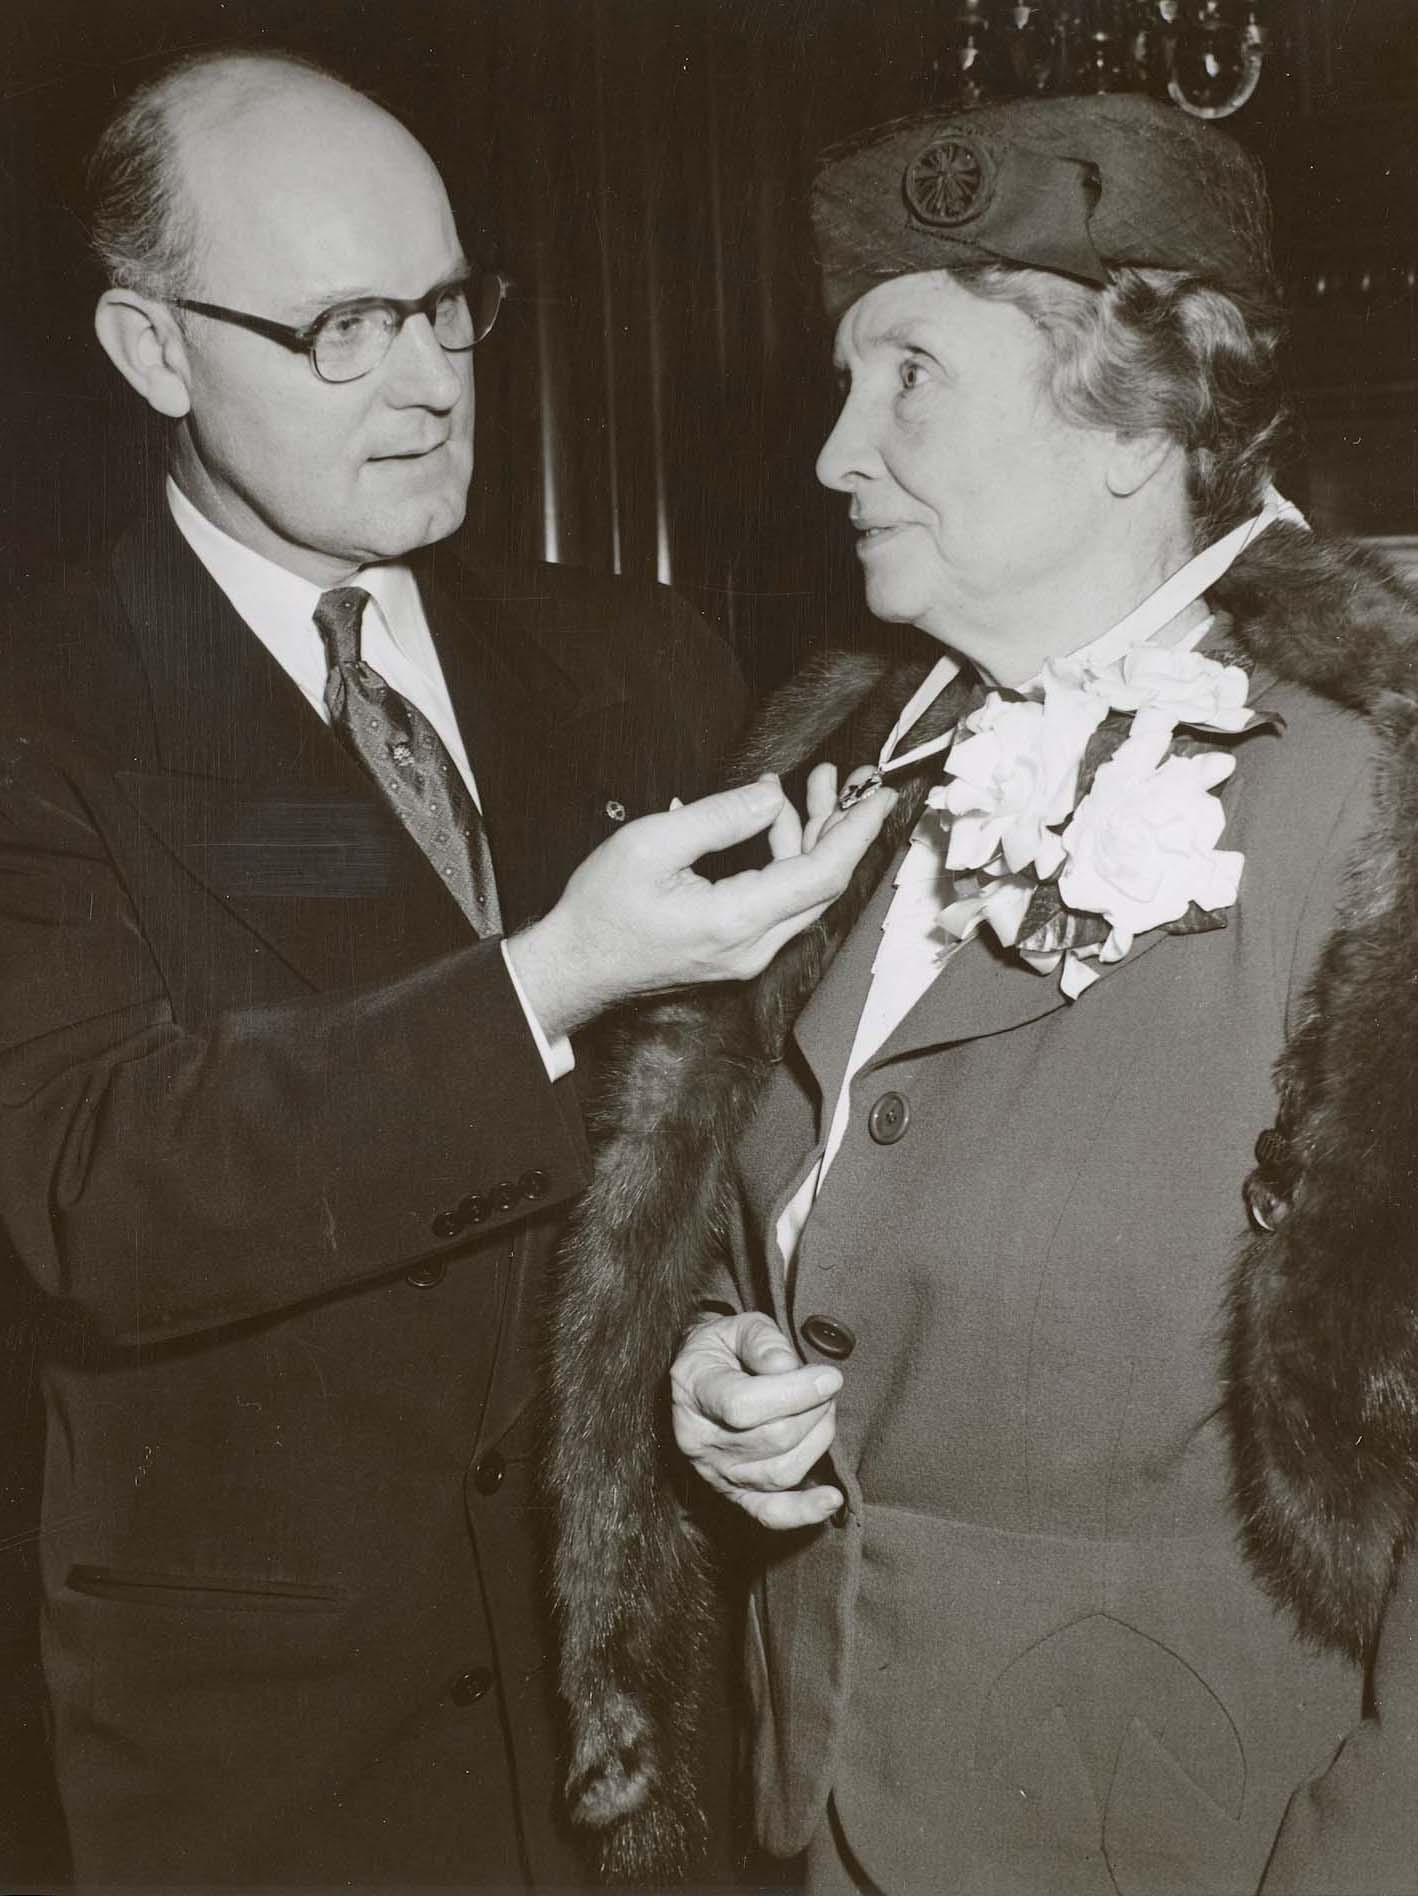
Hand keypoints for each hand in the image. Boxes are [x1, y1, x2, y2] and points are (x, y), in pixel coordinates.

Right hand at [506, 773, 893, 1037]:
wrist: (573, 966)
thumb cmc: (600, 911)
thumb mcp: (652, 845)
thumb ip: (720, 818)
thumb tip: (770, 794)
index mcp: (736, 921)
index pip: (821, 875)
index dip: (855, 832)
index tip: (878, 797)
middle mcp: (753, 946)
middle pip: (821, 884)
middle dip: (838, 826)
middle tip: (845, 780)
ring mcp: (746, 953)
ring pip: (801, 892)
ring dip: (807, 838)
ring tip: (801, 789)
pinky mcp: (736, 949)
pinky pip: (778, 901)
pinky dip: (782, 858)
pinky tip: (766, 821)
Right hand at [670, 1312, 842, 1529]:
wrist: (701, 1376)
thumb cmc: (723, 1348)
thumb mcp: (736, 1326)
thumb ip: (761, 1340)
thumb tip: (786, 1366)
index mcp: (693, 1390)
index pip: (743, 1404)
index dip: (795, 1393)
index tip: (829, 1376)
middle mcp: (698, 1440)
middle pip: (772, 1439)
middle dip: (814, 1410)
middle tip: (828, 1385)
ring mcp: (715, 1472)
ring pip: (781, 1472)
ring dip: (818, 1441)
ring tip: (826, 1411)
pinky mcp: (734, 1493)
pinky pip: (769, 1513)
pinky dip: (803, 1511)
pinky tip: (831, 1499)